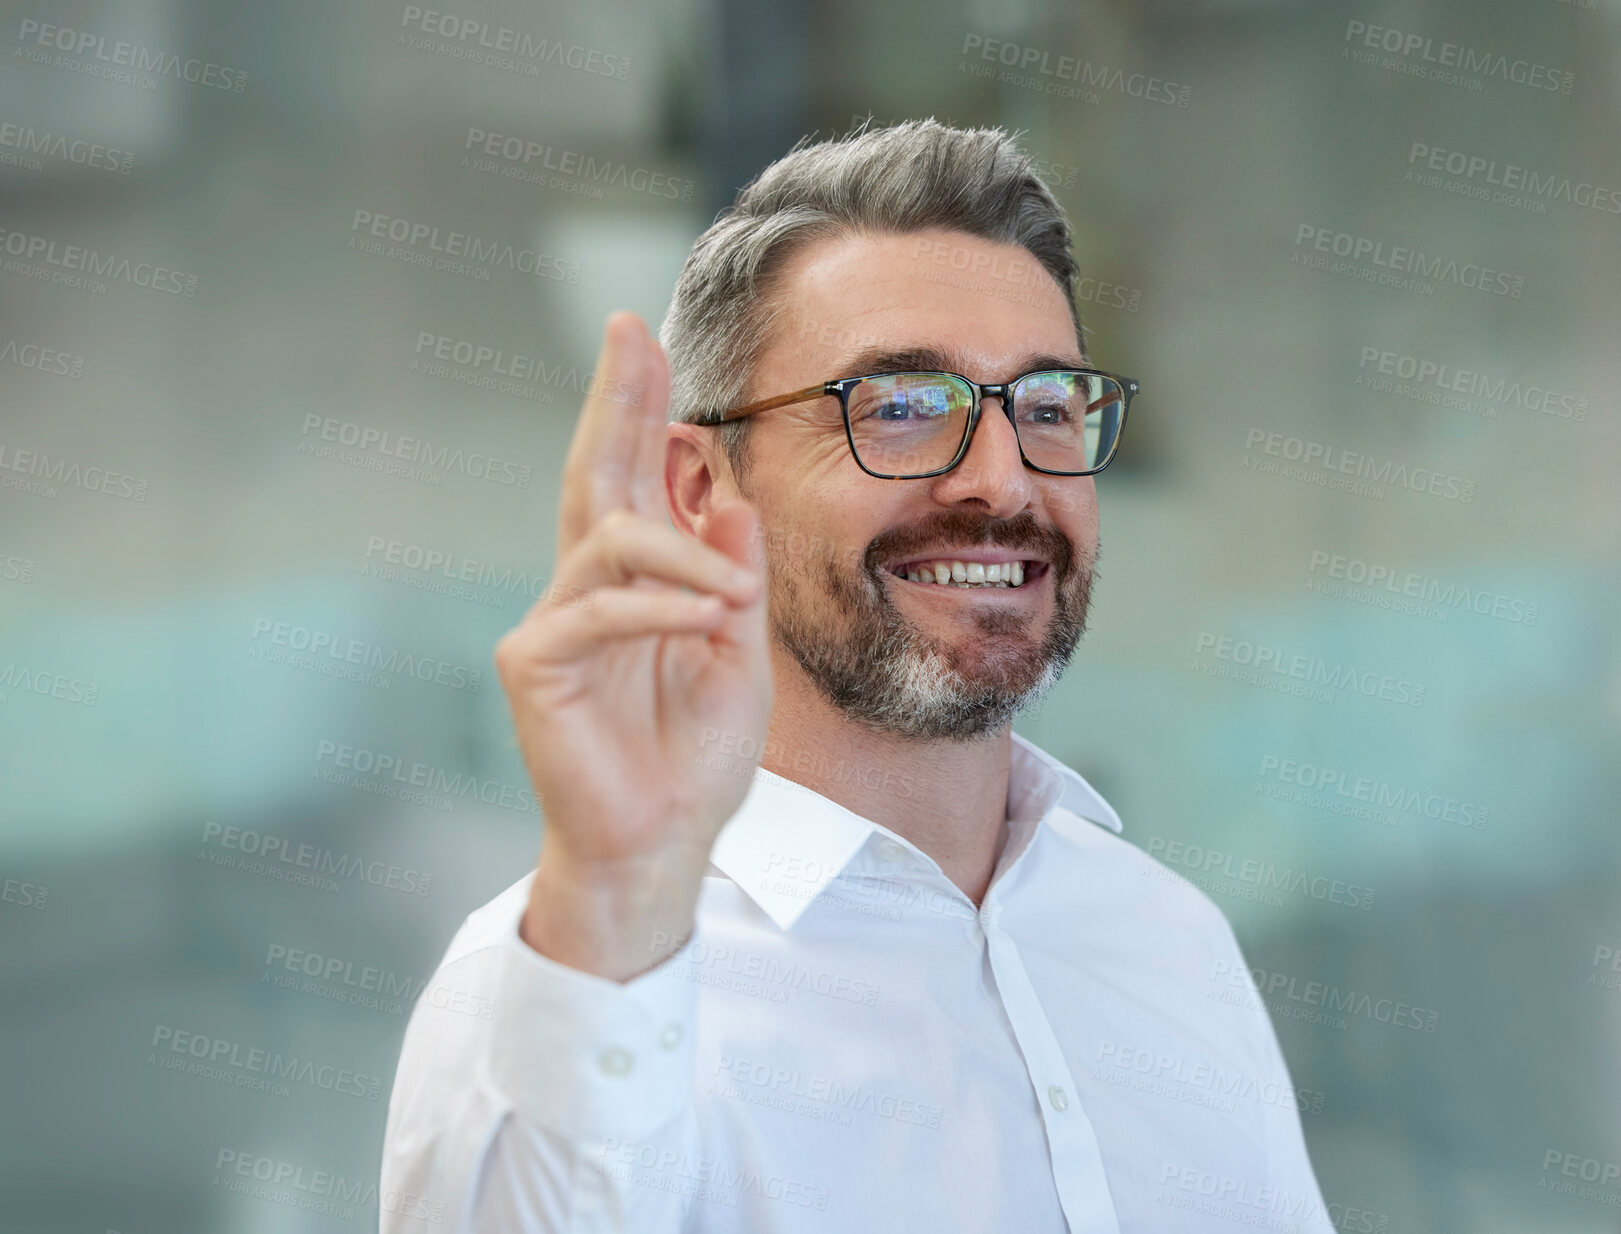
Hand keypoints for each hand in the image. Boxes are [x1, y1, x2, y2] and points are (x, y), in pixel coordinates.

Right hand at [494, 312, 772, 979]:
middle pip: (595, 474)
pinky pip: (598, 610)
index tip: (641, 341)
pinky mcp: (535, 664)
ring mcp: (555, 623)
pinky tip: (705, 619)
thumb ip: (734, 578)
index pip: (634, 479)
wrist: (663, 845)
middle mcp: (588, 589)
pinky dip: (657, 608)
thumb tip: (729, 495)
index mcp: (636, 584)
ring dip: (680, 552)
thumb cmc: (697, 760)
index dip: (636, 409)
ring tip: (730, 596)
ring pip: (610, 539)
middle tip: (624, 329)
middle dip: (614, 400)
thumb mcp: (740, 656)